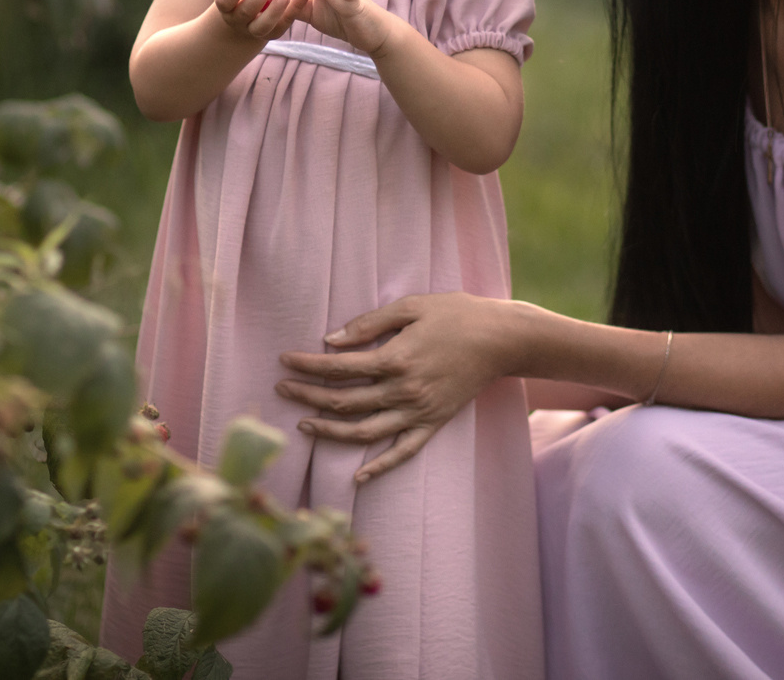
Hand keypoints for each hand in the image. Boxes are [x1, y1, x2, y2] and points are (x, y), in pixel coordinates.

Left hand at [277, 293, 513, 482]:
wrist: (501, 339)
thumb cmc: (456, 314)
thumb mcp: (411, 306)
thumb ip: (369, 324)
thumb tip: (331, 340)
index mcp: (395, 359)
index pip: (338, 368)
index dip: (307, 365)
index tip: (284, 361)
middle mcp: (403, 391)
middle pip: (344, 401)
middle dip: (308, 396)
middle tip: (282, 389)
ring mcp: (418, 411)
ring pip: (364, 432)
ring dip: (330, 432)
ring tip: (304, 425)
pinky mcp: (433, 423)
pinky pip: (402, 451)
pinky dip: (379, 467)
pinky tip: (358, 476)